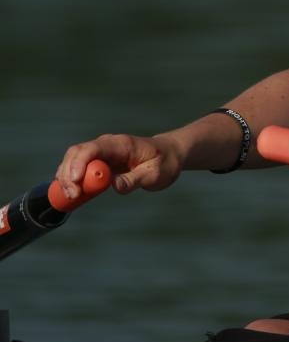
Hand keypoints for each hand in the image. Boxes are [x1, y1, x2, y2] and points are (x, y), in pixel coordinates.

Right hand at [56, 133, 183, 197]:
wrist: (169, 155)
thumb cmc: (164, 163)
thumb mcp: (155, 174)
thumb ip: (135, 179)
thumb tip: (115, 186)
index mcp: (121, 144)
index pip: (93, 148)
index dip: (79, 163)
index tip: (76, 182)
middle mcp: (107, 144)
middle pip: (76, 153)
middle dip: (68, 173)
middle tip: (72, 195)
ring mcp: (101, 152)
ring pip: (73, 159)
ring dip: (66, 177)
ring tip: (71, 197)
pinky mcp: (99, 161)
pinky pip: (78, 167)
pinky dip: (71, 179)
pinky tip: (72, 192)